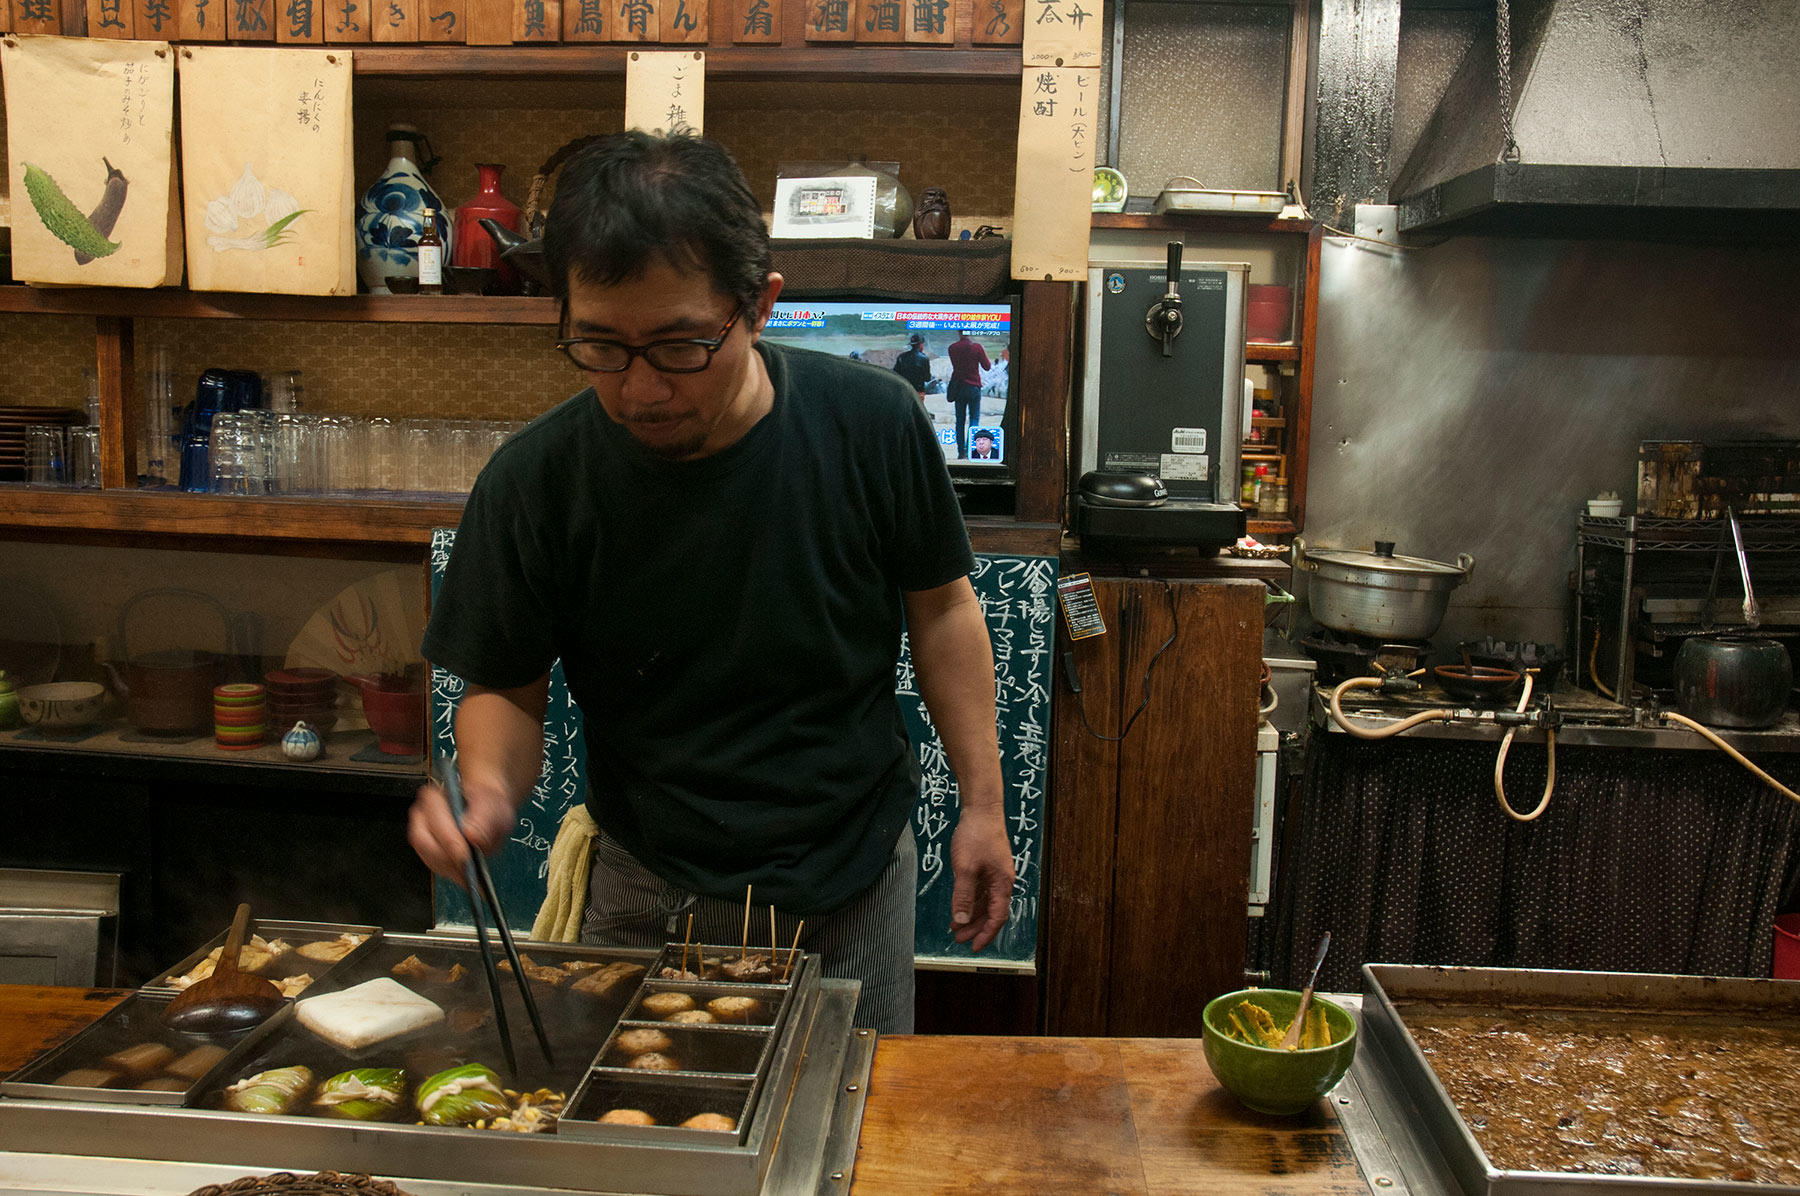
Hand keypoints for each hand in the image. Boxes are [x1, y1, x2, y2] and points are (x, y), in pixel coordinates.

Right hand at [406, 777, 514, 884]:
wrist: (486, 810)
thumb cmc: (487, 804)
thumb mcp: (493, 805)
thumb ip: (484, 818)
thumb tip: (472, 836)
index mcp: (433, 798)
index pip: (434, 821)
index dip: (450, 842)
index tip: (466, 856)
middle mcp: (422, 816)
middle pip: (424, 843)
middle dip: (447, 859)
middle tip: (469, 869)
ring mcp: (422, 835)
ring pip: (428, 858)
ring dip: (450, 868)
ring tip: (471, 872)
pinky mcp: (428, 852)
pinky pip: (436, 867)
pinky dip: (453, 873)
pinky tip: (467, 874)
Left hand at [948, 809, 1013, 951]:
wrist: (982, 809)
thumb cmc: (977, 835)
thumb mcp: (965, 868)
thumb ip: (963, 896)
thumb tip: (961, 920)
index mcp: (1002, 884)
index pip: (997, 917)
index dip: (986, 934)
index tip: (974, 947)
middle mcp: (1002, 881)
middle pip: (991, 912)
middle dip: (975, 927)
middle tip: (958, 939)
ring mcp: (996, 874)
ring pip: (985, 902)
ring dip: (971, 915)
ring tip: (955, 926)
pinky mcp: (988, 866)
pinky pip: (981, 890)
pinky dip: (970, 901)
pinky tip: (959, 906)